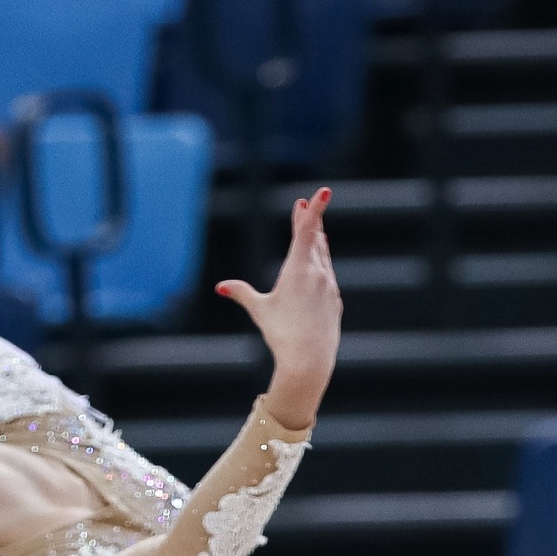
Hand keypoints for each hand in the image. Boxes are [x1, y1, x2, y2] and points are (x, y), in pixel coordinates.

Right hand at [219, 190, 341, 431]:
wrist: (309, 362)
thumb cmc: (282, 334)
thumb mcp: (260, 310)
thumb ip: (242, 293)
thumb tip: (221, 287)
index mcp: (299, 268)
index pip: (307, 231)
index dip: (313, 210)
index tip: (321, 193)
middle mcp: (319, 274)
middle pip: (315, 240)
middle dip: (310, 222)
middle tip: (306, 206)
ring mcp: (329, 288)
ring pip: (324, 258)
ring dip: (317, 242)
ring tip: (316, 230)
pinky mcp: (335, 302)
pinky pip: (328, 276)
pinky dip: (323, 264)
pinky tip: (321, 261)